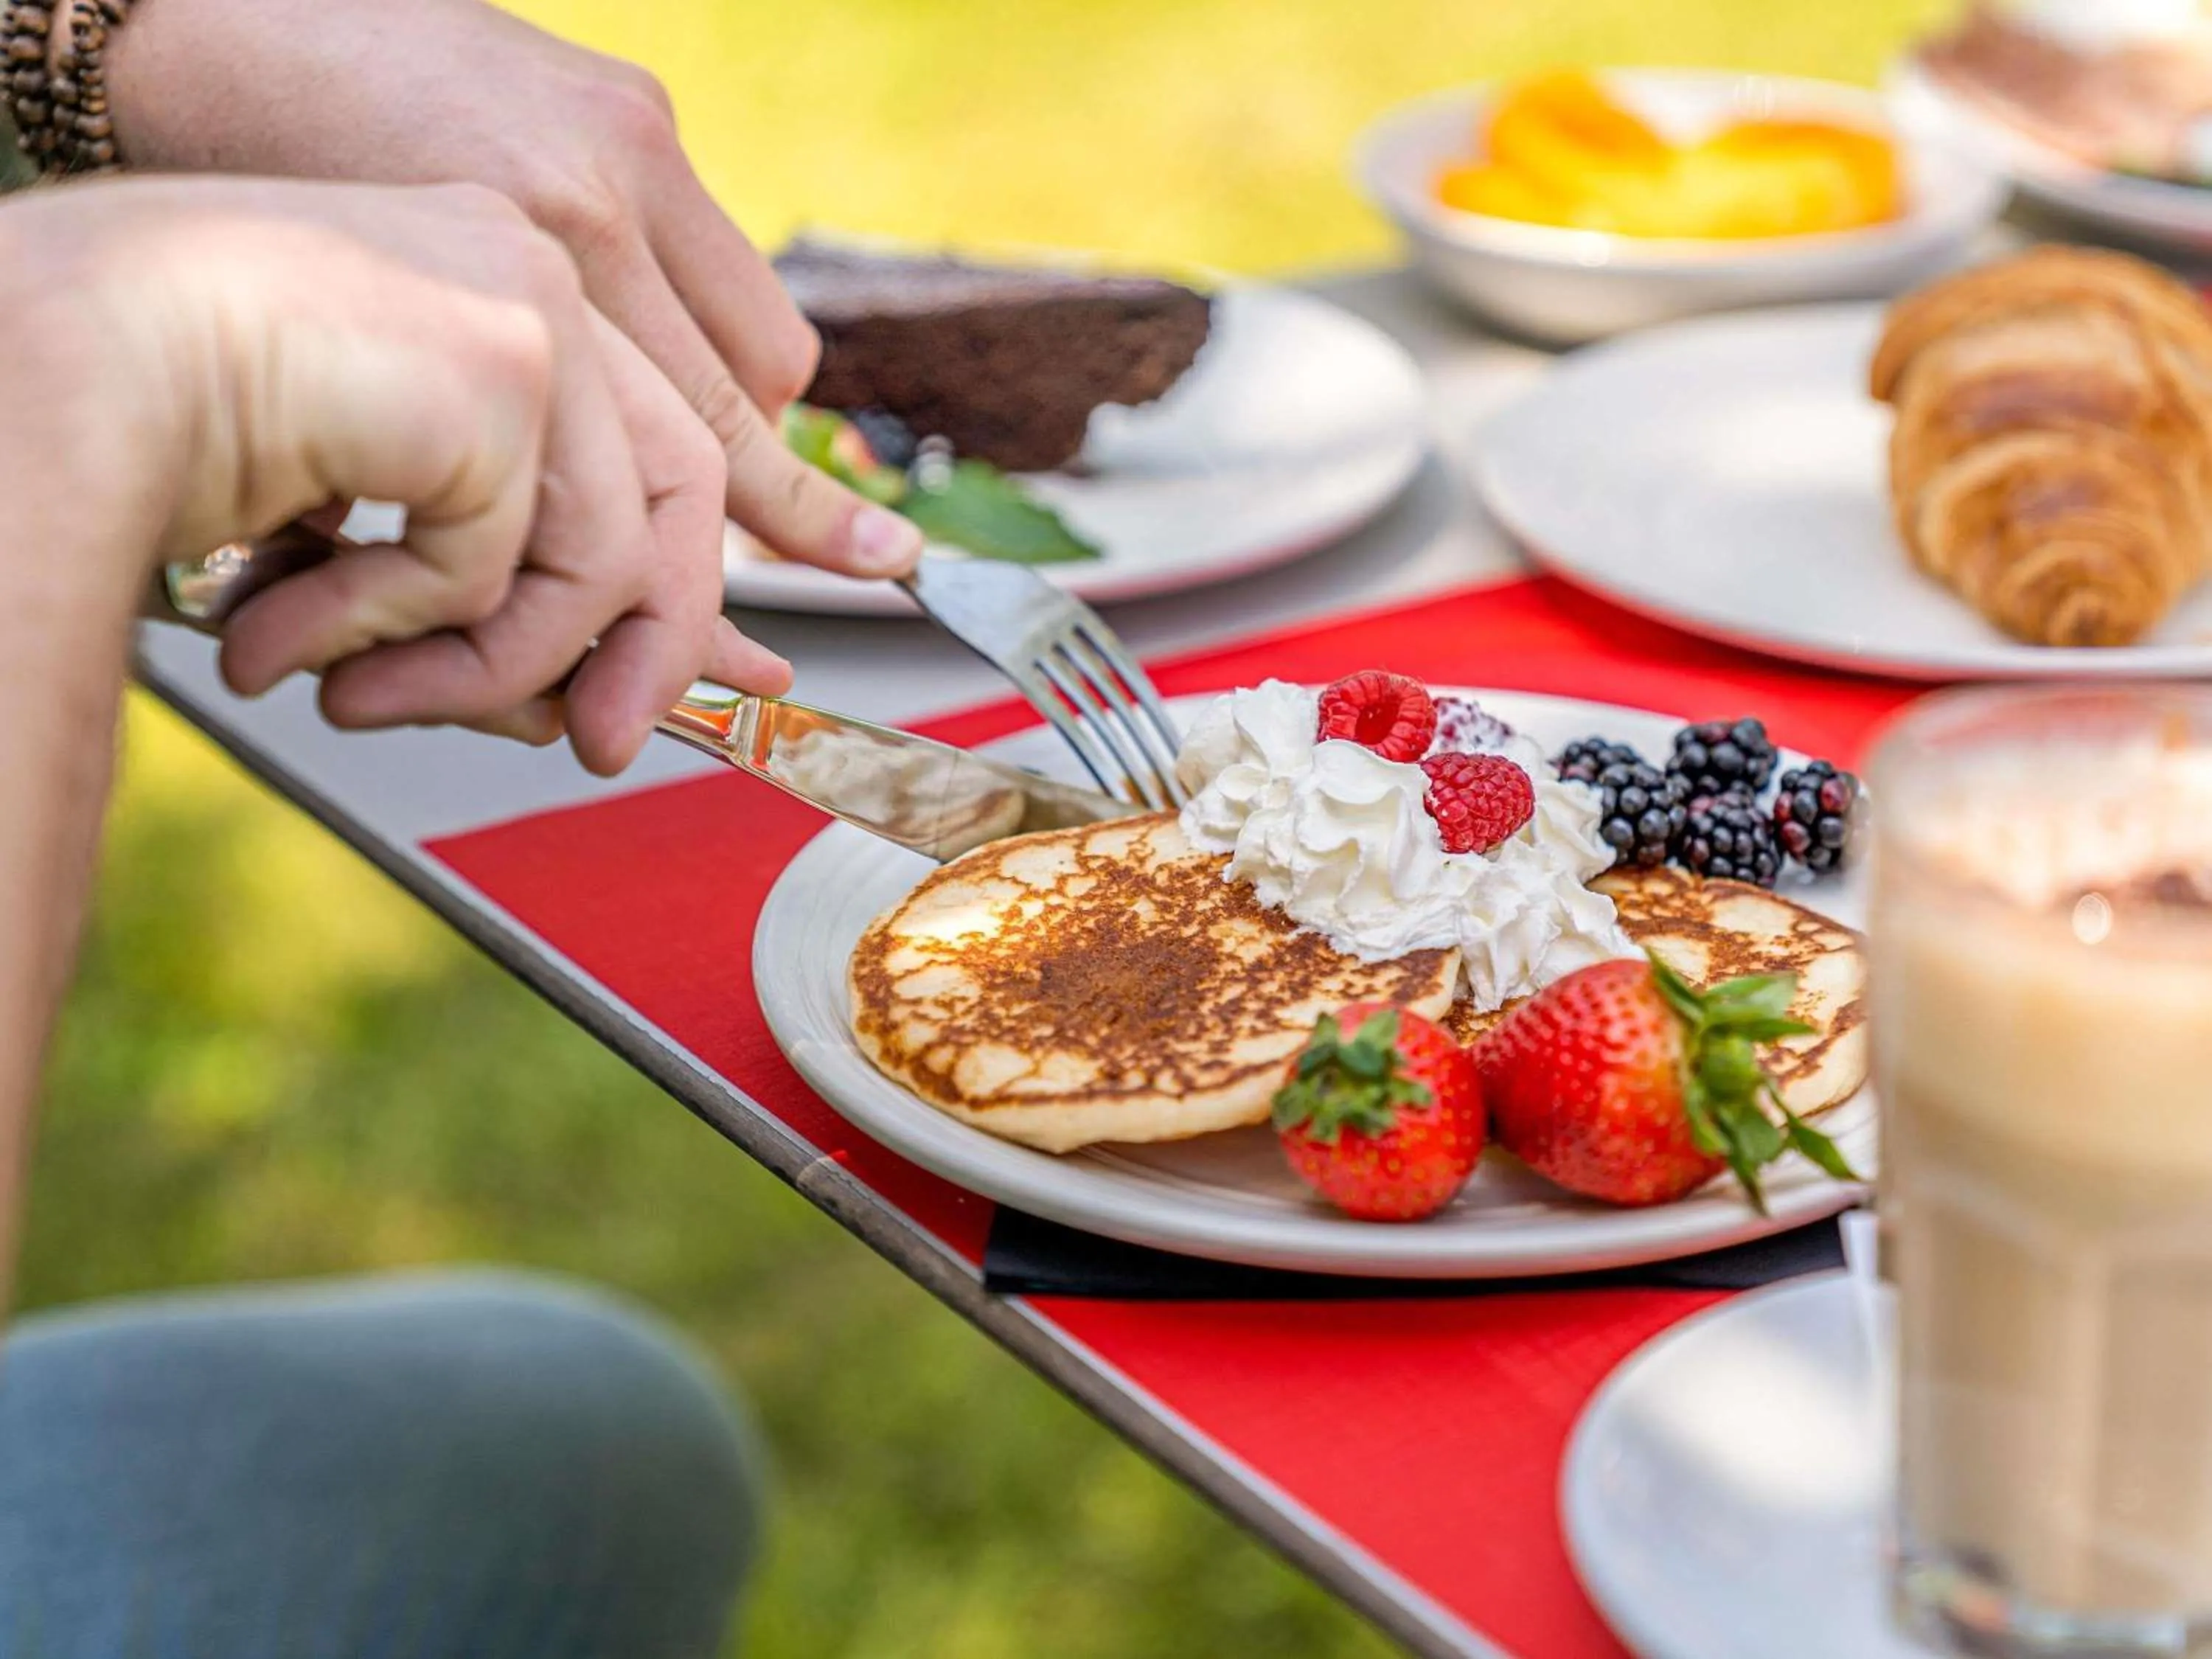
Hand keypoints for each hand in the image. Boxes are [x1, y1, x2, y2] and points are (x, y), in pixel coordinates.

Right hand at [0, 176, 777, 771]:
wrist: (55, 364)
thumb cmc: (166, 429)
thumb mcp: (369, 529)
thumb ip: (486, 598)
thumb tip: (581, 711)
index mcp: (503, 291)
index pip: (659, 450)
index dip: (698, 578)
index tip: (739, 681)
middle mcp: (536, 277)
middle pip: (685, 495)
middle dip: (651, 649)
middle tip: (597, 750)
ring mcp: (533, 304)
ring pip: (608, 557)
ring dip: (483, 671)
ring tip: (354, 700)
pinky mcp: (509, 361)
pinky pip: (517, 568)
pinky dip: (410, 632)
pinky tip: (296, 631)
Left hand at [105, 0, 923, 580]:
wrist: (216, 13)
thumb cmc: (256, 194)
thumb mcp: (367, 345)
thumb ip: (486, 436)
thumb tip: (558, 550)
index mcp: (531, 269)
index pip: (692, 438)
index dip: (766, 529)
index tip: (857, 575)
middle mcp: (602, 200)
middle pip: (749, 391)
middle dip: (787, 489)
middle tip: (865, 553)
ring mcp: (631, 141)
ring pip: (757, 326)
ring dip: (741, 401)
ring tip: (693, 449)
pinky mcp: (632, 104)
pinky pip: (712, 247)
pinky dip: (698, 314)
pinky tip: (644, 335)